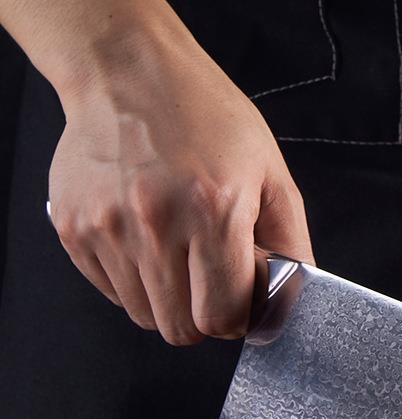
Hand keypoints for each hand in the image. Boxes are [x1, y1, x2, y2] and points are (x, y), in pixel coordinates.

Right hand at [48, 25, 311, 344]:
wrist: (131, 72)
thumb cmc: (206, 118)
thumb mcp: (272, 175)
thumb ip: (292, 245)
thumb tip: (291, 300)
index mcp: (214, 211)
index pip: (223, 318)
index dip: (237, 318)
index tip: (240, 300)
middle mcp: (156, 223)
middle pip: (181, 329)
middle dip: (204, 316)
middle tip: (211, 282)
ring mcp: (108, 228)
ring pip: (144, 316)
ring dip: (169, 300)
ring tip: (178, 253)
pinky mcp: (75, 228)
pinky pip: (112, 292)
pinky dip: (135, 281)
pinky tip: (147, 241)